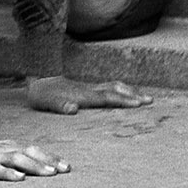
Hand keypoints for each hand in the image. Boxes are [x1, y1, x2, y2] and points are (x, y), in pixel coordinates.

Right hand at [0, 122, 69, 180]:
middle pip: (29, 152)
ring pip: (15, 159)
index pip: (33, 150)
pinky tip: (18, 178)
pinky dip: (7, 172)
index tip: (67, 167)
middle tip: (66, 170)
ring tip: (50, 174)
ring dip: (34, 166)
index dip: (50, 157)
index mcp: (6, 147)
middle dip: (48, 161)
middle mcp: (1, 149)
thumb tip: (30, 165)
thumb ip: (10, 157)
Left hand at [26, 74, 151, 114]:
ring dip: (129, 92)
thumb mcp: (46, 101)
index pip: (107, 98)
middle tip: (151, 100)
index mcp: (83, 96)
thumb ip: (59, 105)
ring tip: (144, 97)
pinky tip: (125, 94)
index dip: (122, 101)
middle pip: (115, 91)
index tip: (138, 104)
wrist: (36, 78)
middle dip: (133, 96)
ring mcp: (88, 88)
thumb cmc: (41, 94)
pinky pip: (108, 89)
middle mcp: (89, 90)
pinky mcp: (86, 89)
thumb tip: (72, 109)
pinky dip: (121, 91)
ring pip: (113, 88)